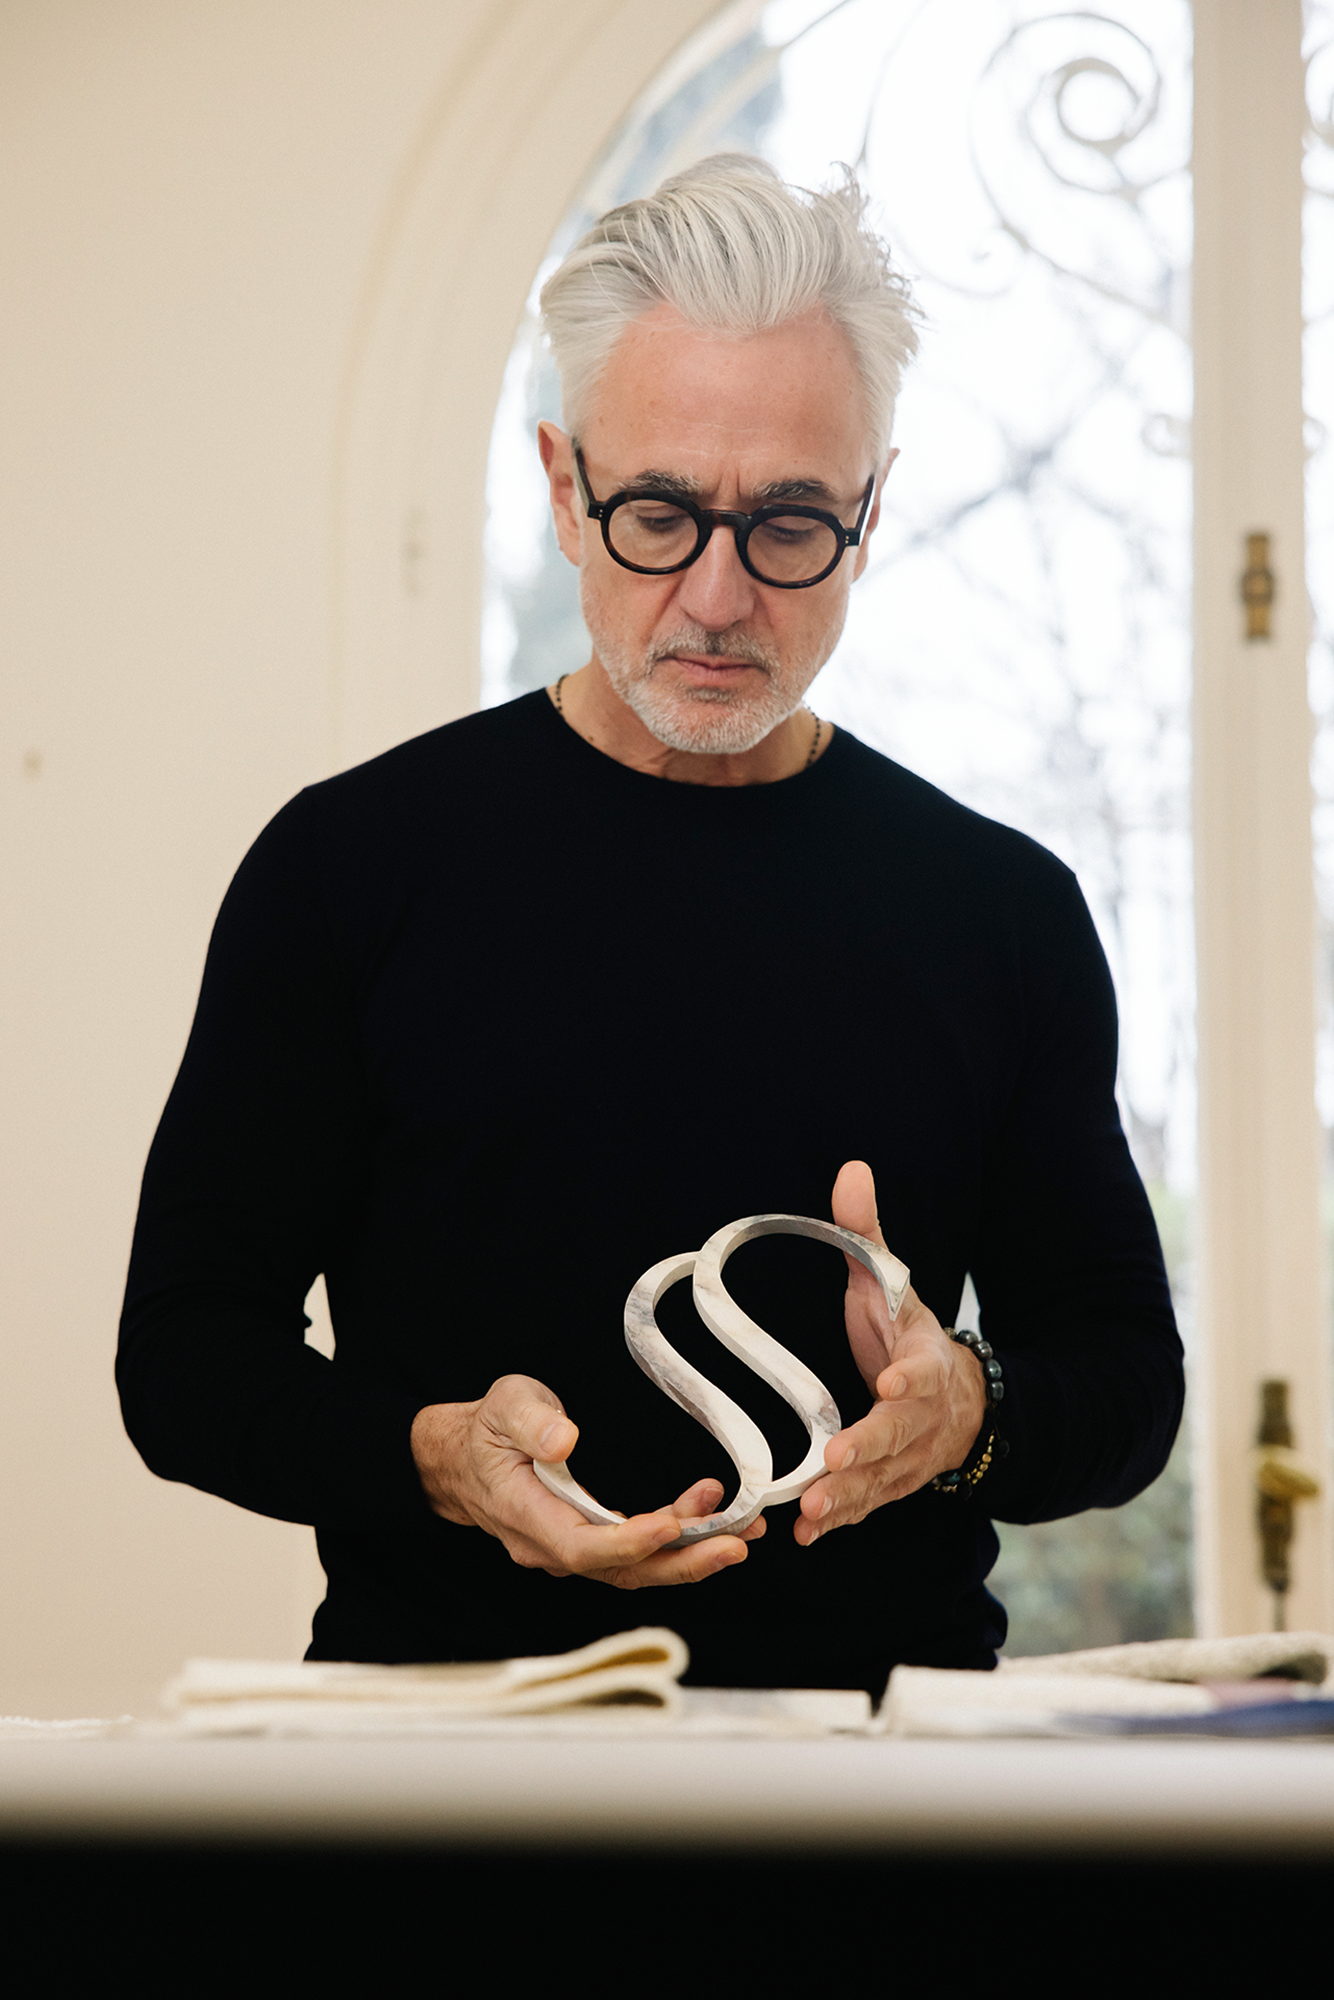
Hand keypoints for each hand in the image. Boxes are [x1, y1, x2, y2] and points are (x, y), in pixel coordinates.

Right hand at [411, 1373, 762, 1586]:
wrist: (462, 1459)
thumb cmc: (486, 1431)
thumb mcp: (504, 1406)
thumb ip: (532, 1421)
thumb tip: (565, 1440)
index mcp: (525, 1514)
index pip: (581, 1545)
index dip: (629, 1542)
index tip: (673, 1525)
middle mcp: (548, 1545)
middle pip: (620, 1571)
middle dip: (682, 1562)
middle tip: (736, 1543)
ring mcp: (569, 1549)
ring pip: (634, 1569)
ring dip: (689, 1554)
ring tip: (742, 1531)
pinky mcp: (588, 1542)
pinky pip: (635, 1555)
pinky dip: (676, 1543)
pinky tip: (713, 1522)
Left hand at [795, 1161, 985, 1546]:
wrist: (959, 1401)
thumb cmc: (908, 1336)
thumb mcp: (893, 1283)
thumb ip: (868, 1233)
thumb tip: (851, 1170)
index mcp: (924, 1362)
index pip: (921, 1371)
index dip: (908, 1380)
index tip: (889, 1383)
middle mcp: (921, 1416)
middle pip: (898, 1435)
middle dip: (868, 1449)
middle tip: (835, 1461)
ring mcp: (908, 1458)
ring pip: (881, 1482)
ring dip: (847, 1498)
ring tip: (811, 1510)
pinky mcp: (888, 1486)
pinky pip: (865, 1508)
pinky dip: (838, 1523)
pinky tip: (804, 1536)